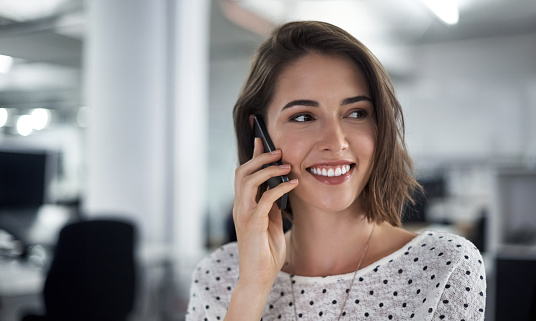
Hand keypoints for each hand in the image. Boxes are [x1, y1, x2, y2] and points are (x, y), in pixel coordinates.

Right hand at [233, 137, 298, 288]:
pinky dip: (279, 188)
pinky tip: (293, 184)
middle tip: (278, 151)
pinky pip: (265, 198)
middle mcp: (240, 207)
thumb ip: (271, 205)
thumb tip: (280, 187)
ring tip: (286, 165)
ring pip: (248, 180)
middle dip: (260, 158)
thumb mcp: (270, 223)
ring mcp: (243, 214)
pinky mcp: (252, 224)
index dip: (253, 156)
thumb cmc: (265, 251)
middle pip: (242, 172)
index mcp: (243, 205)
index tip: (262, 140)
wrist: (258, 277)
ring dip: (268, 169)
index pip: (244, 174)